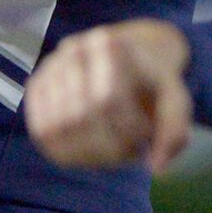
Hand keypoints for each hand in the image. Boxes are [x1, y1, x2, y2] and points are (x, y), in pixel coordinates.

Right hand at [23, 19, 194, 171]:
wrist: (129, 59)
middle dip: (107, 146)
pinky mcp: (36, 87)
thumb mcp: (174, 100)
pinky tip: (91, 149)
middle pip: (79, 116)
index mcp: (108, 44)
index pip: (108, 98)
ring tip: (113, 148)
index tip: (146, 138)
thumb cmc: (153, 84)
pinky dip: (66, 152)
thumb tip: (156, 168)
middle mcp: (72, 49)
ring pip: (57, 129)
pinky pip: (41, 132)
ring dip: (88, 154)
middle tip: (130, 151)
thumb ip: (173, 131)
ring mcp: (50, 68)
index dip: (128, 130)